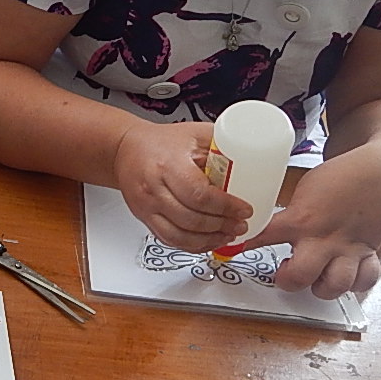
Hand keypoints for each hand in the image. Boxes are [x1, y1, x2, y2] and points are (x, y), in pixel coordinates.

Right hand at [112, 121, 249, 251]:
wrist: (125, 150)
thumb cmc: (160, 141)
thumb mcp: (194, 133)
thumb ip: (222, 145)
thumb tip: (254, 156)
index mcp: (168, 164)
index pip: (198, 193)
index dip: (225, 206)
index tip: (244, 209)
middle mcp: (154, 188)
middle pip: (191, 218)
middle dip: (221, 226)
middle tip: (241, 224)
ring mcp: (147, 207)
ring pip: (180, 235)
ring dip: (208, 240)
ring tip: (228, 235)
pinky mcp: (144, 218)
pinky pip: (169, 240)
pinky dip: (192, 246)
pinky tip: (208, 242)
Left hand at [242, 156, 380, 298]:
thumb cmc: (342, 177)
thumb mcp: (305, 189)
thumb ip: (288, 212)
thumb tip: (262, 220)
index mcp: (303, 219)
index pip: (265, 235)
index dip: (245, 244)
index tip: (230, 250)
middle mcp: (324, 238)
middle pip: (300, 275)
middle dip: (287, 281)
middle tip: (284, 272)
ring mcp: (348, 249)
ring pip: (334, 285)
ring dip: (321, 287)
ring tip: (315, 277)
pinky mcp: (368, 253)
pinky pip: (364, 281)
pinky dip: (354, 284)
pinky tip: (344, 276)